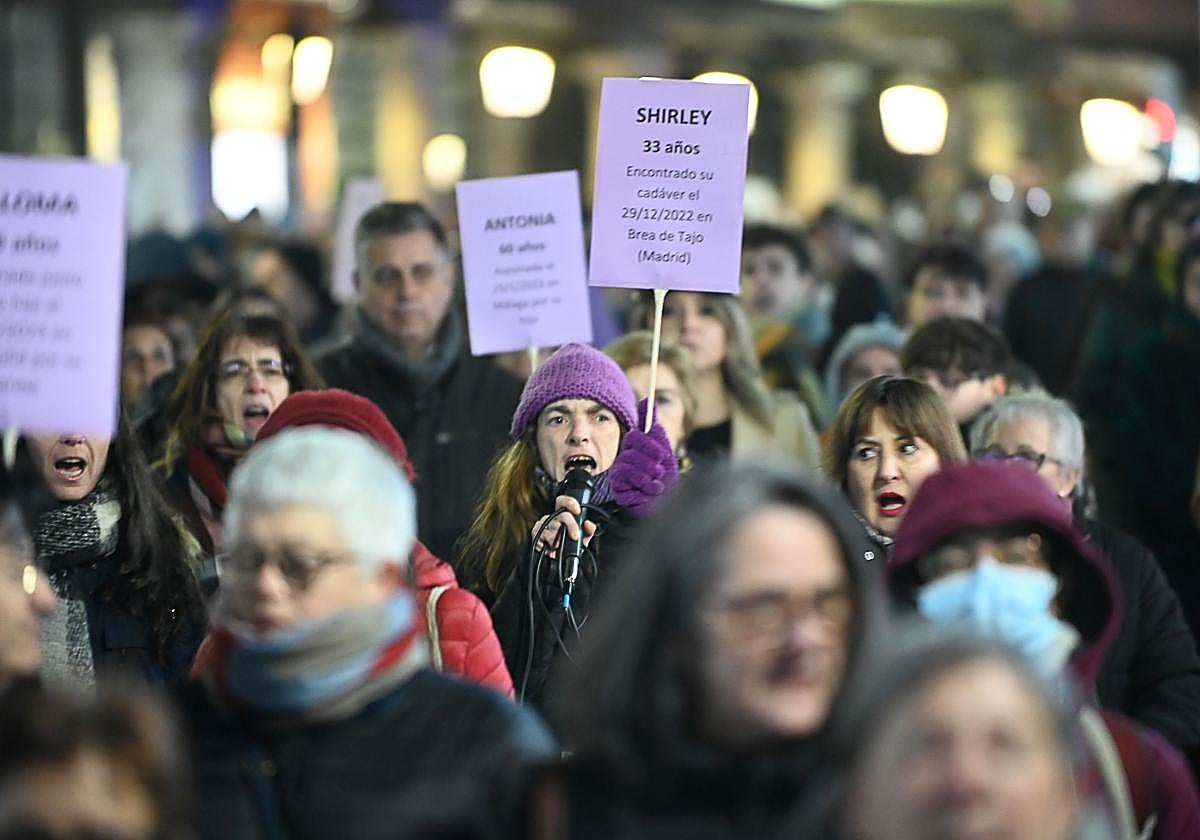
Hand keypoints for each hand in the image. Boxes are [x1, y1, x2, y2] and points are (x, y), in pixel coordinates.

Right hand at [531, 493, 597, 557]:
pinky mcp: (536, 538)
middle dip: (571, 525)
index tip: (577, 511)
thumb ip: (589, 529)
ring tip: (561, 546)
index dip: (569, 503)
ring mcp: (543, 528)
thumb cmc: (572, 543)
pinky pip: (540, 541)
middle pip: (561, 516)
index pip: (562, 502)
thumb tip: (588, 524)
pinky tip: (552, 550)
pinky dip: (547, 548)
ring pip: (550, 531)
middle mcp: (552, 518)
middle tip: (575, 536)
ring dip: (557, 540)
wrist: (561, 557)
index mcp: (562, 514)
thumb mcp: (584, 536)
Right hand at [611, 397, 679, 514]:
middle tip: (660, 468)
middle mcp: (626, 456)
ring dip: (651, 472)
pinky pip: (626, 474)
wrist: (667, 504)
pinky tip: (652, 488)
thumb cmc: (665, 477)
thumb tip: (646, 399)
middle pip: (633, 442)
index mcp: (636, 446)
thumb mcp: (664, 449)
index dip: (650, 443)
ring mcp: (620, 470)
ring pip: (630, 459)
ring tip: (657, 481)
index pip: (636, 434)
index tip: (661, 453)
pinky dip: (645, 482)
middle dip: (652, 456)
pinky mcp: (618, 484)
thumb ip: (653, 424)